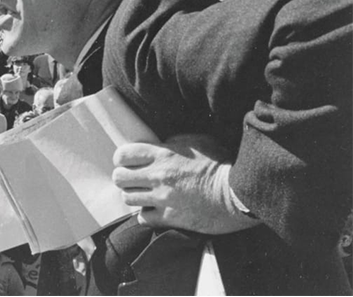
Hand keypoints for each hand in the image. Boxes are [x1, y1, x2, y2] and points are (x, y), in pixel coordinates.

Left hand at [112, 134, 259, 234]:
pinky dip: (146, 214)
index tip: (129, 162)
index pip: (123, 155)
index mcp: (163, 154)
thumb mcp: (199, 141)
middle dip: (124, 178)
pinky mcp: (170, 218)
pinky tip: (155, 210)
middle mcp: (158, 176)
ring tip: (145, 194)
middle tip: (135, 179)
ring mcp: (162, 198)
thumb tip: (162, 142)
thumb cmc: (221, 165)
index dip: (122, 158)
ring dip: (134, 195)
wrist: (238, 195)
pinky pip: (143, 217)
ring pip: (128, 198)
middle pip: (120, 178)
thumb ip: (175, 140)